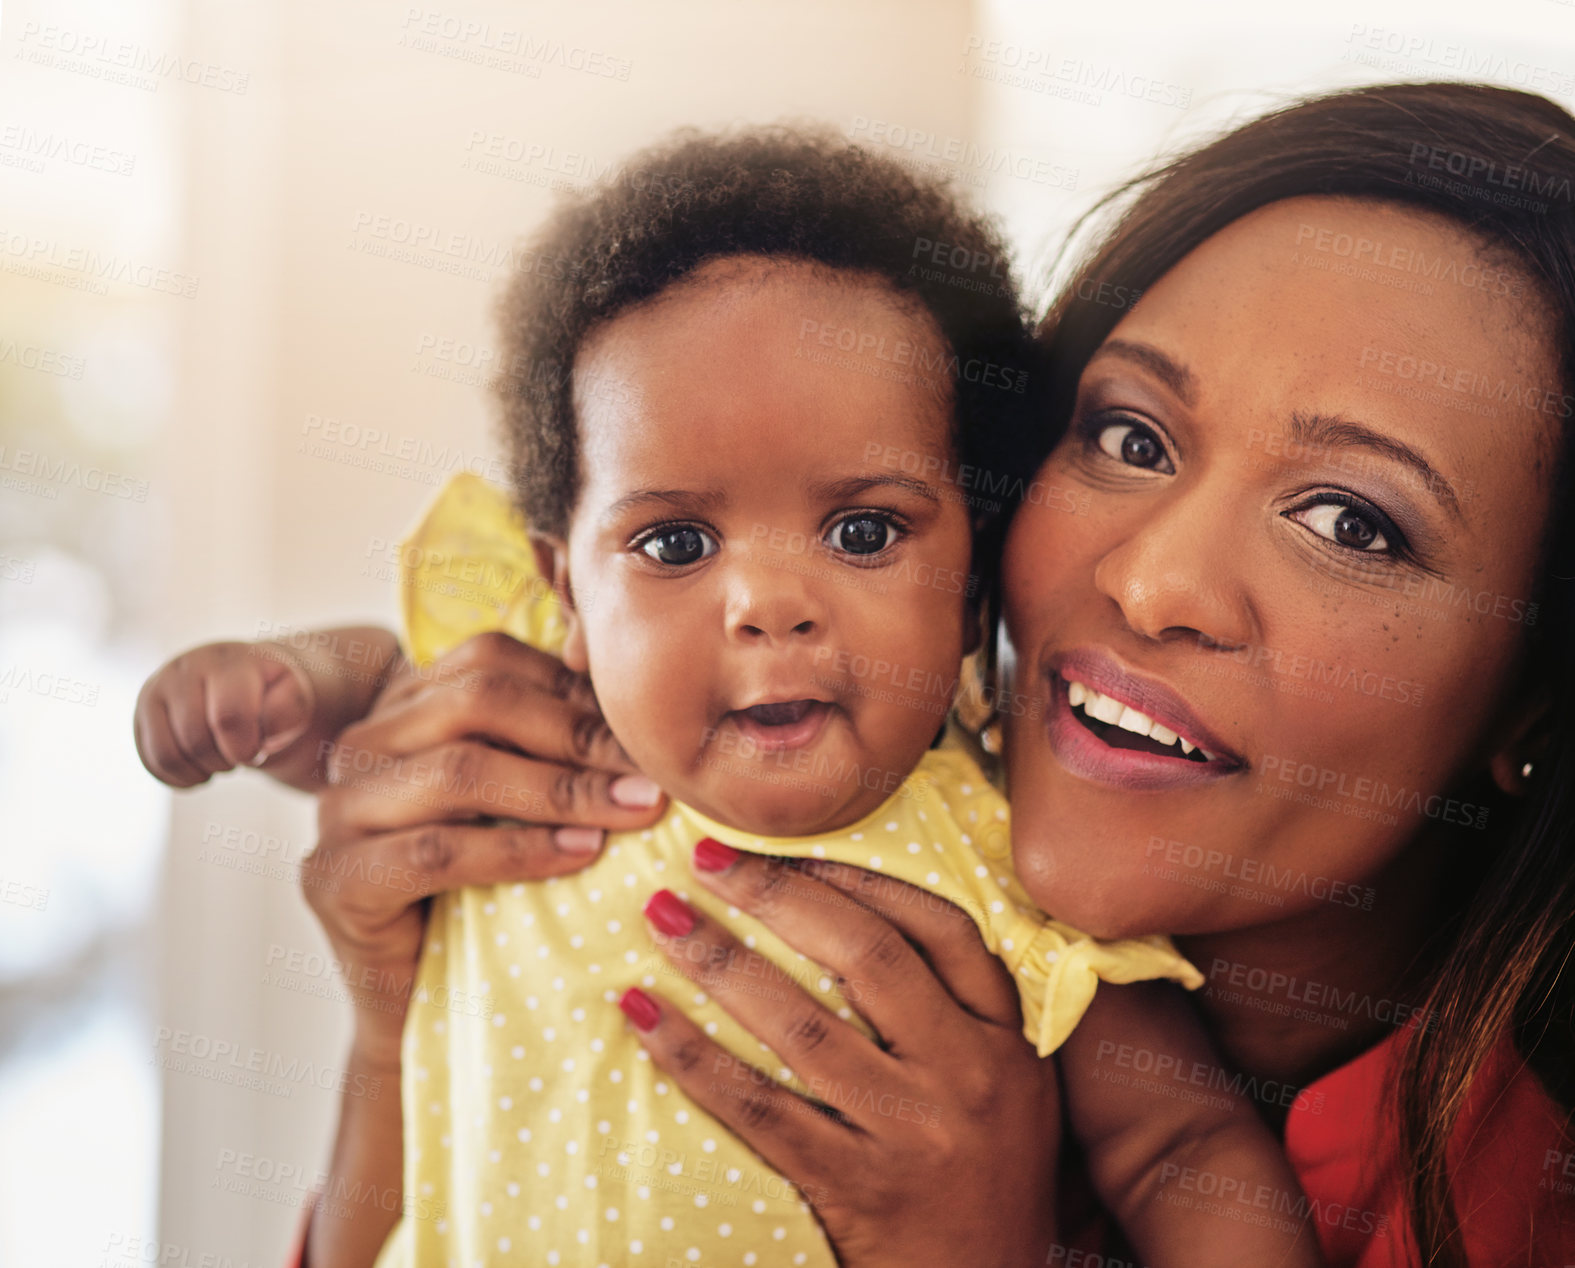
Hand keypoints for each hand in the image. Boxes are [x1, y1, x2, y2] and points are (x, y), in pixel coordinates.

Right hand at [134, 640, 315, 786]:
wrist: (245, 680)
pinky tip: (203, 767)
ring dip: (202, 770)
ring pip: (168, 756)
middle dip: (226, 760)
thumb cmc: (273, 692)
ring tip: (223, 759)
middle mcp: (185, 668)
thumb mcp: (295, 695)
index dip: (245, 747)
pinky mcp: (141, 714)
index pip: (228, 717)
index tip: (258, 749)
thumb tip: (261, 731)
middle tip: (242, 753)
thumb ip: (288, 709)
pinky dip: (181, 778)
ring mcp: (157, 689)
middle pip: (196, 740)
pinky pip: (152, 763)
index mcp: (228, 661)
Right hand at [301, 631, 667, 1265]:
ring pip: (459, 770)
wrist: (423, 1005)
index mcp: (403, 707)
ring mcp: (337, 811)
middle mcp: (360, 746)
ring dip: (562, 790)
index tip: (645, 731)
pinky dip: (519, 850)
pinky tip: (582, 856)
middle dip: (578, 736)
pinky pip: (437, 851)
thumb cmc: (489, 893)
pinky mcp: (334, 880)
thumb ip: (556, 746)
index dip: (574, 688)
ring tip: (633, 811)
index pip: (491, 659)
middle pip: (477, 702)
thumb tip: (644, 711)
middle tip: (652, 774)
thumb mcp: (525, 805)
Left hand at [621, 846, 1060, 1267]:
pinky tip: (643, 1016)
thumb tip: (863, 913)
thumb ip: (964, 1011)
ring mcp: (909, 1133)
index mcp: (1004, 1041)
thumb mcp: (1012, 1088)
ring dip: (722, 962)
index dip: (860, 878)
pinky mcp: (854, 1188)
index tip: (791, 844)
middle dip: (778, 895)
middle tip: (706, 857)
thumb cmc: (988, 1182)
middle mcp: (966, 1076)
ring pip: (802, 1026)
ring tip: (661, 916)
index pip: (939, 928)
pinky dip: (694, 1058)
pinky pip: (759, 1109)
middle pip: (865, 957)